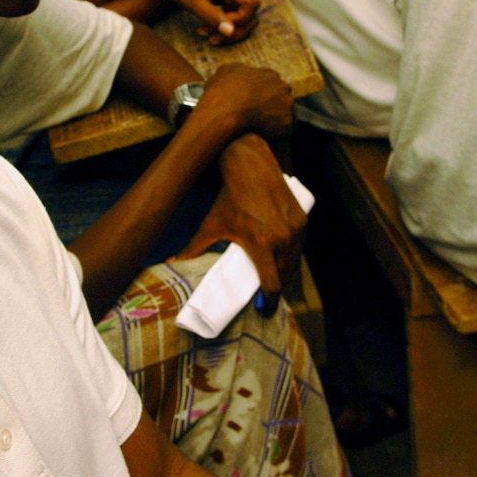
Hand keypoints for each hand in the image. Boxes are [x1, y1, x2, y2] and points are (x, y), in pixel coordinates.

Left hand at [151, 0, 258, 43]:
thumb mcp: (192, 0)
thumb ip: (211, 16)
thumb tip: (230, 31)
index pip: (252, 5)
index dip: (240, 20)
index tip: (219, 26)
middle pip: (251, 14)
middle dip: (235, 30)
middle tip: (212, 38)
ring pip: (242, 18)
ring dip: (228, 31)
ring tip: (206, 36)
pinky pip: (231, 15)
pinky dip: (220, 25)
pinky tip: (203, 29)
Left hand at [184, 132, 304, 302]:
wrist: (251, 167)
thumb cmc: (229, 198)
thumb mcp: (211, 224)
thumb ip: (193, 247)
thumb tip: (173, 262)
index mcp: (261, 245)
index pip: (272, 284)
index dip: (269, 301)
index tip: (263, 308)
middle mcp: (283, 239)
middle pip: (285, 277)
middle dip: (277, 287)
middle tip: (265, 291)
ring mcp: (296, 230)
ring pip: (295, 263)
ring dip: (286, 272)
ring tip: (274, 275)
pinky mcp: (303, 220)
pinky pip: (300, 247)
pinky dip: (292, 255)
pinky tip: (282, 257)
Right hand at [187, 64, 292, 146]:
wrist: (224, 111)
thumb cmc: (221, 92)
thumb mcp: (223, 72)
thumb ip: (234, 71)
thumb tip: (233, 76)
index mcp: (268, 74)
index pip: (272, 83)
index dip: (263, 93)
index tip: (255, 102)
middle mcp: (282, 86)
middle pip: (282, 97)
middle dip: (273, 105)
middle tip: (260, 117)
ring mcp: (287, 104)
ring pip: (286, 113)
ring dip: (276, 120)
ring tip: (262, 130)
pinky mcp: (288, 122)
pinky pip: (285, 130)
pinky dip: (277, 134)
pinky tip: (266, 138)